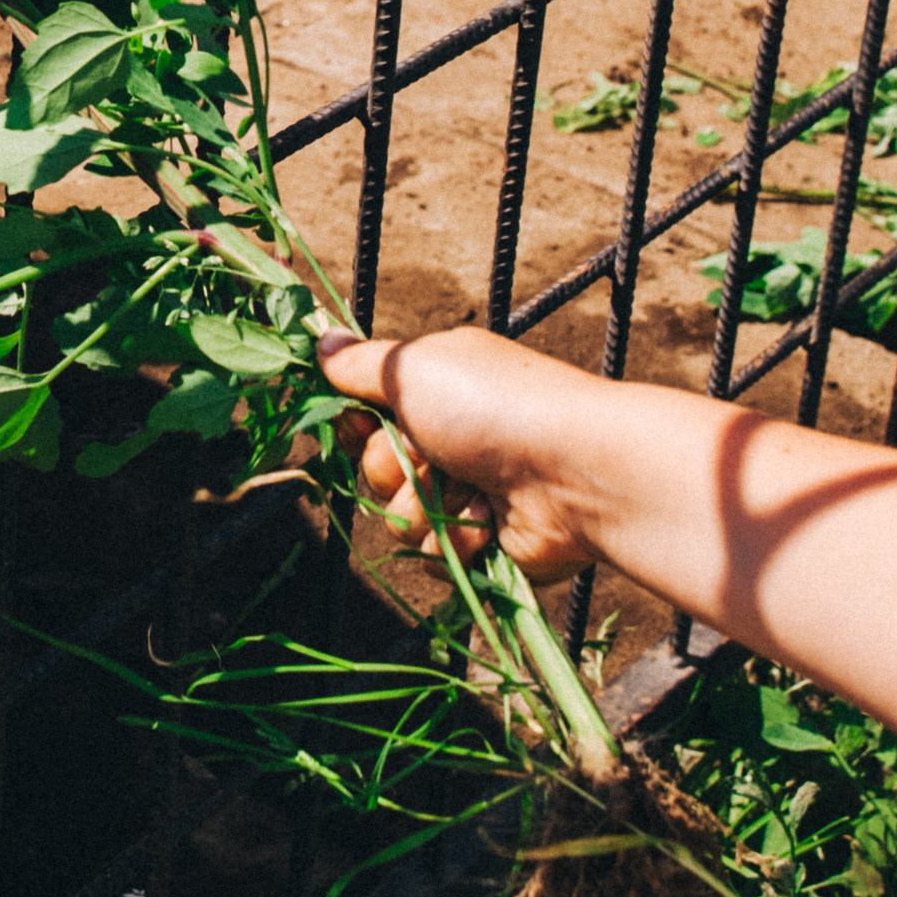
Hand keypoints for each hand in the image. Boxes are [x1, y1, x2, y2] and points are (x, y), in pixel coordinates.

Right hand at [318, 327, 603, 583]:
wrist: (574, 472)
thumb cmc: (493, 406)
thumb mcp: (414, 367)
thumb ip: (360, 363)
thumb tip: (322, 341)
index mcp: (434, 390)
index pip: (361, 417)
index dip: (354, 427)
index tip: (363, 424)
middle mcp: (448, 439)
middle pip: (373, 472)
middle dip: (391, 470)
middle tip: (429, 455)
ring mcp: (468, 491)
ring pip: (400, 521)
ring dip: (426, 508)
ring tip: (468, 491)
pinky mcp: (485, 541)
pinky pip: (436, 556)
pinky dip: (458, 540)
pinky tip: (490, 520)